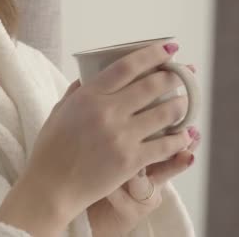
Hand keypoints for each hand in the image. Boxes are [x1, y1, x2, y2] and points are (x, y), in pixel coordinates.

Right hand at [20, 41, 193, 223]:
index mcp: (88, 96)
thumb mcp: (59, 112)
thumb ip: (77, 91)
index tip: (169, 48)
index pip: (127, 66)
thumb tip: (90, 74)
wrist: (50, 188)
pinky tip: (186, 134)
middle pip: (152, 85)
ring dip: (182, 104)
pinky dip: (180, 138)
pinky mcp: (130, 161)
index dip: (153, 54)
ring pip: (164, 113)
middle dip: (175, 77)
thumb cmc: (51, 150)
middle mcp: (107, 112)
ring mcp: (121, 137)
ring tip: (188, 102)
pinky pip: (165, 145)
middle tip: (187, 74)